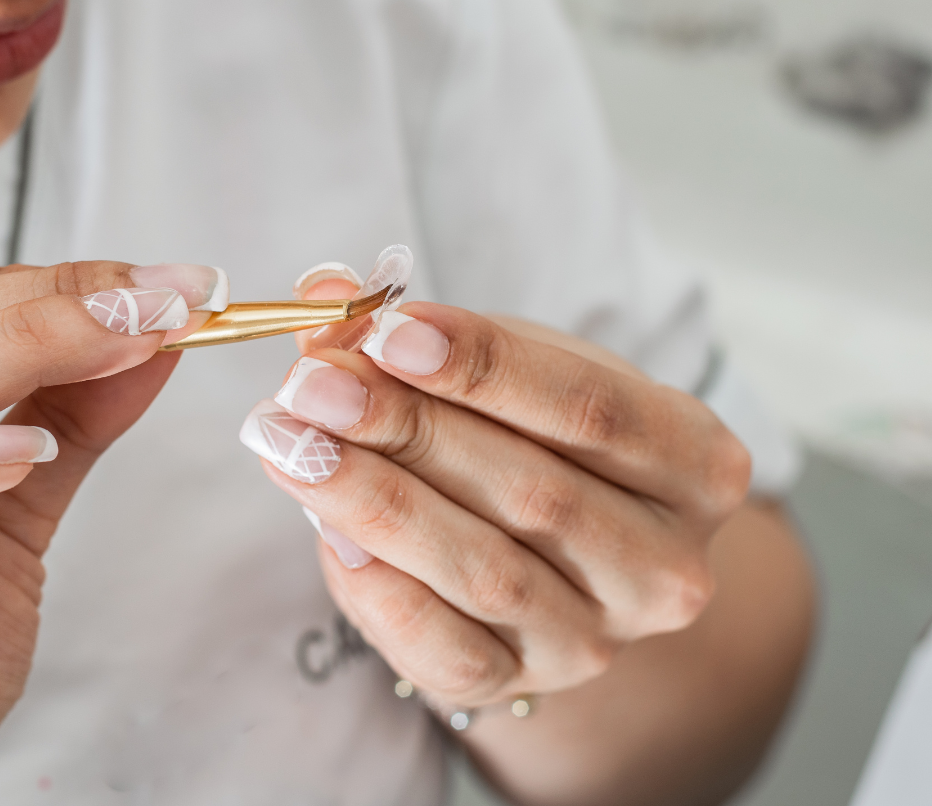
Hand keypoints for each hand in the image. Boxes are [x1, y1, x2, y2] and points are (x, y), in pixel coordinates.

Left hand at [242, 287, 750, 708]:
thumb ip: (425, 337)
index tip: (390, 333)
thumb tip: (323, 300)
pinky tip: (325, 527)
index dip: (485, 369)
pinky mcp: (524, 682)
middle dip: (407, 429)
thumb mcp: (509, 372)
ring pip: (484, 571)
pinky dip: (378, 587)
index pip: (591, 409)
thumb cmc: (542, 441)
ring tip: (289, 440)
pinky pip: (444, 649)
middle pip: (532, 491)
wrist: (562, 557)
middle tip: (312, 385)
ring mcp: (598, 639)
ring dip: (372, 500)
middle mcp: (665, 566)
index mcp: (695, 464)